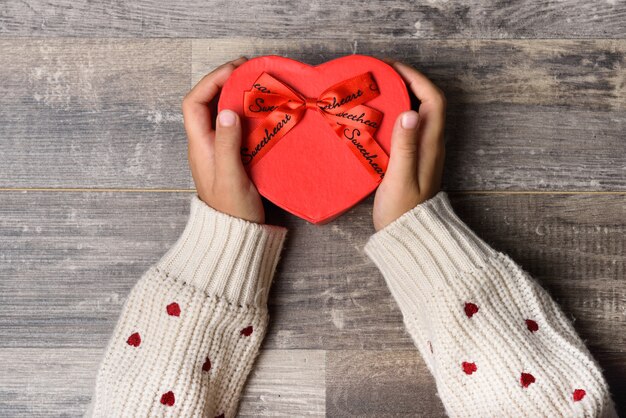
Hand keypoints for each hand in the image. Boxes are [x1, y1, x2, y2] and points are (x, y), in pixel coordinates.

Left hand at [182, 57, 264, 223]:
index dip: (211, 81)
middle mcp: (205, 144)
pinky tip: (262, 113)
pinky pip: (235, 127)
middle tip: (250, 72)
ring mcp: (218, 150)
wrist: (236, 235)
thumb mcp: (231, 177)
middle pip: (207, 103)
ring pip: (221, 114)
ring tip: (258, 87)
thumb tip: (227, 111)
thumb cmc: (232, 211)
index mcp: (200, 146)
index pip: (194, 103)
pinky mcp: (232, 157)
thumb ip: (227, 144)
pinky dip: (247, 114)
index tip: (235, 71)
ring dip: (237, 97)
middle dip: (225, 83)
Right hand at [373, 61, 445, 230]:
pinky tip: (379, 118)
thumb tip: (410, 112)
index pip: (433, 99)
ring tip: (377, 91)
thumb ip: (405, 146)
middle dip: (407, 82)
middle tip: (381, 76)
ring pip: (419, 113)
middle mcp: (432, 144)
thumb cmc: (402, 212)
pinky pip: (410, 127)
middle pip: (427, 102)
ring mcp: (425, 152)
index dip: (416, 78)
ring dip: (402, 97)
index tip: (392, 68)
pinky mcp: (415, 159)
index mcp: (431, 145)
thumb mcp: (400, 178)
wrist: (408, 237)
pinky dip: (397, 114)